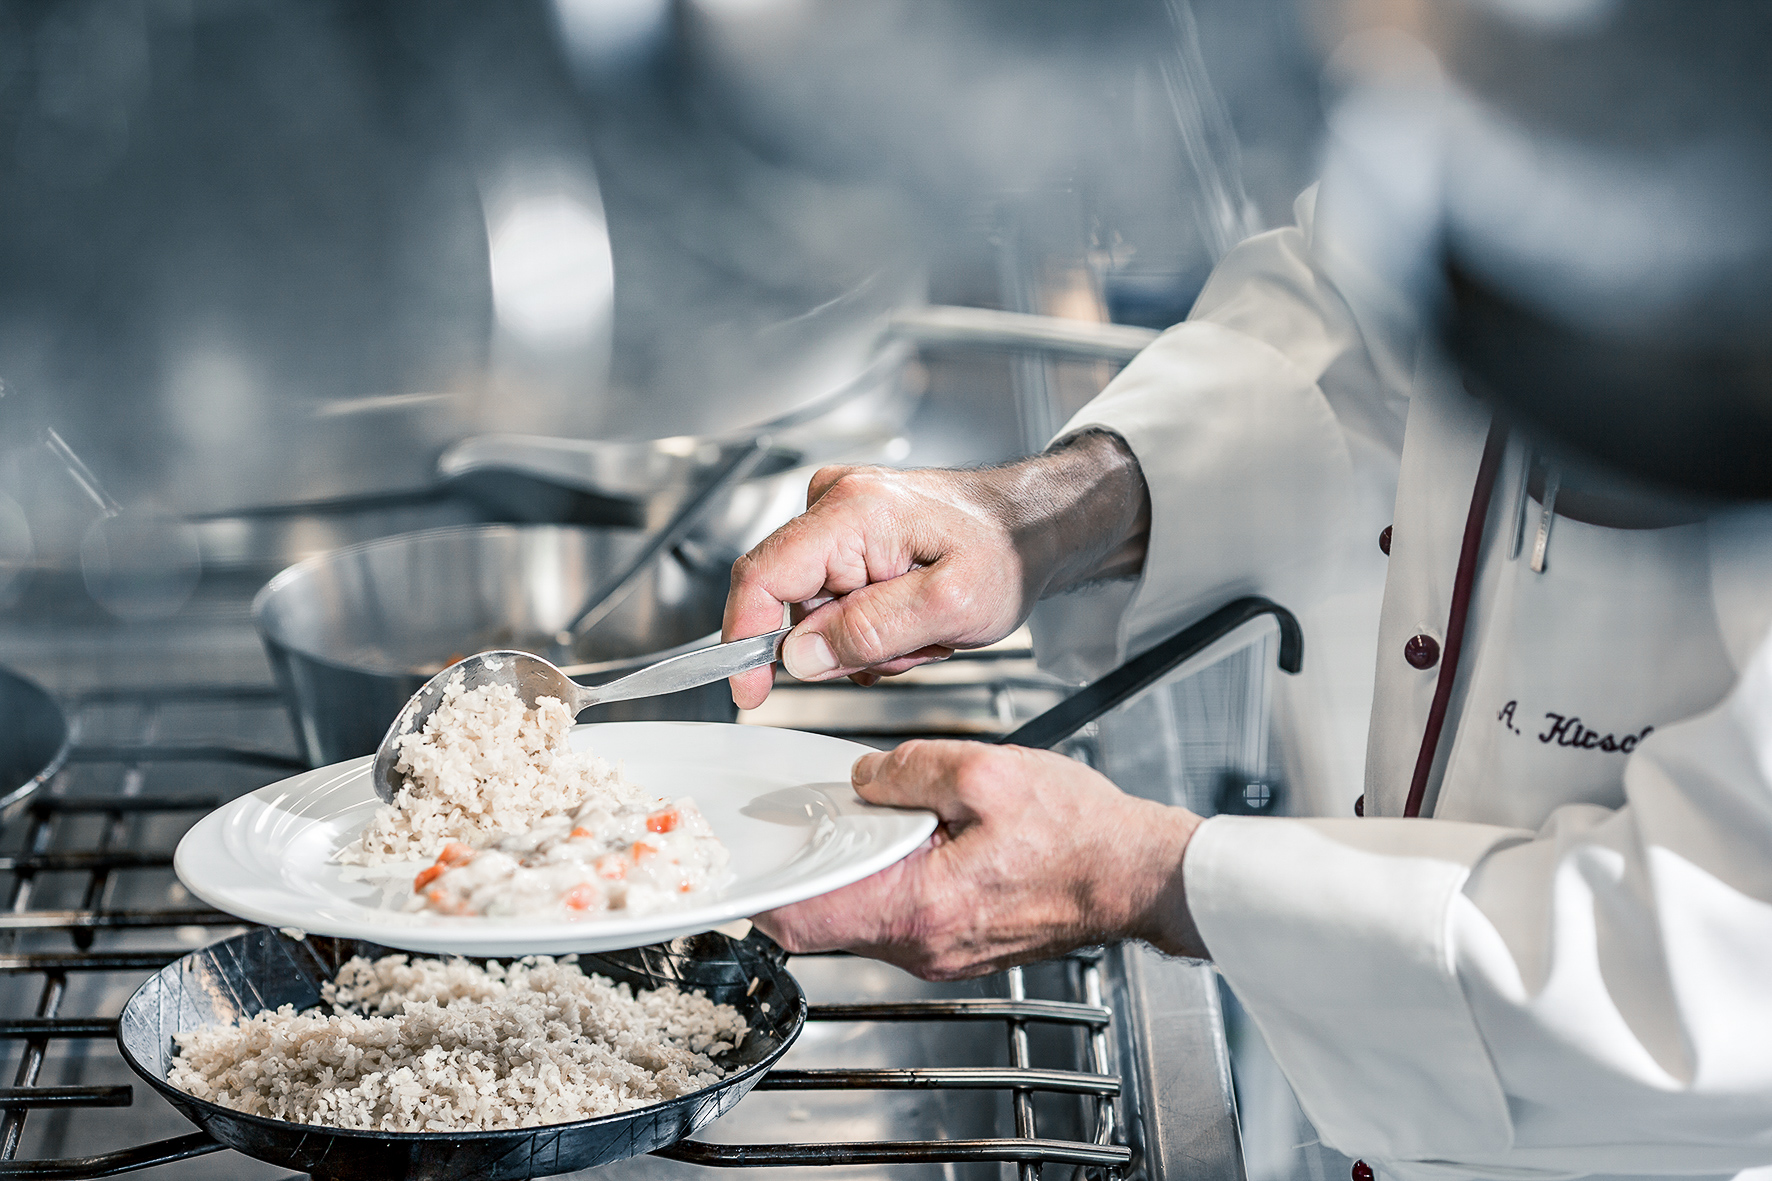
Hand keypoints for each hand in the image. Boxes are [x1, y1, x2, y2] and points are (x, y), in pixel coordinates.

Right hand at [724, 431, 1149, 708]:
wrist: (1035, 526)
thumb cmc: (1007, 552)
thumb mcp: (950, 606)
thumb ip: (870, 631)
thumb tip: (799, 655)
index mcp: (852, 513)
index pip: (762, 577)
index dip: (745, 639)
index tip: (751, 690)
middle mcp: (835, 504)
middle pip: (793, 603)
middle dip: (844, 645)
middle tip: (910, 646)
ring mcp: (841, 517)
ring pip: (815, 611)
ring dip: (865, 640)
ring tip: (922, 629)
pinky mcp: (850, 535)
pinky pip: (833, 600)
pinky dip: (871, 625)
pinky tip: (912, 619)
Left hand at [751, 740, 1206, 978]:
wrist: (1139, 875)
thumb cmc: (1080, 834)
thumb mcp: (986, 773)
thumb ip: (908, 770)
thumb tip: (864, 778)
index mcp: (917, 907)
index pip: (803, 919)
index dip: (764, 889)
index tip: (752, 858)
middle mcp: (922, 945)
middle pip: (825, 919)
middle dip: (811, 868)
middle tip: (816, 819)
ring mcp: (940, 952)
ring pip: (862, 915)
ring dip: (856, 867)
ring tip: (881, 817)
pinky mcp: (960, 944)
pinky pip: (901, 914)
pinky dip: (892, 877)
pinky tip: (919, 837)